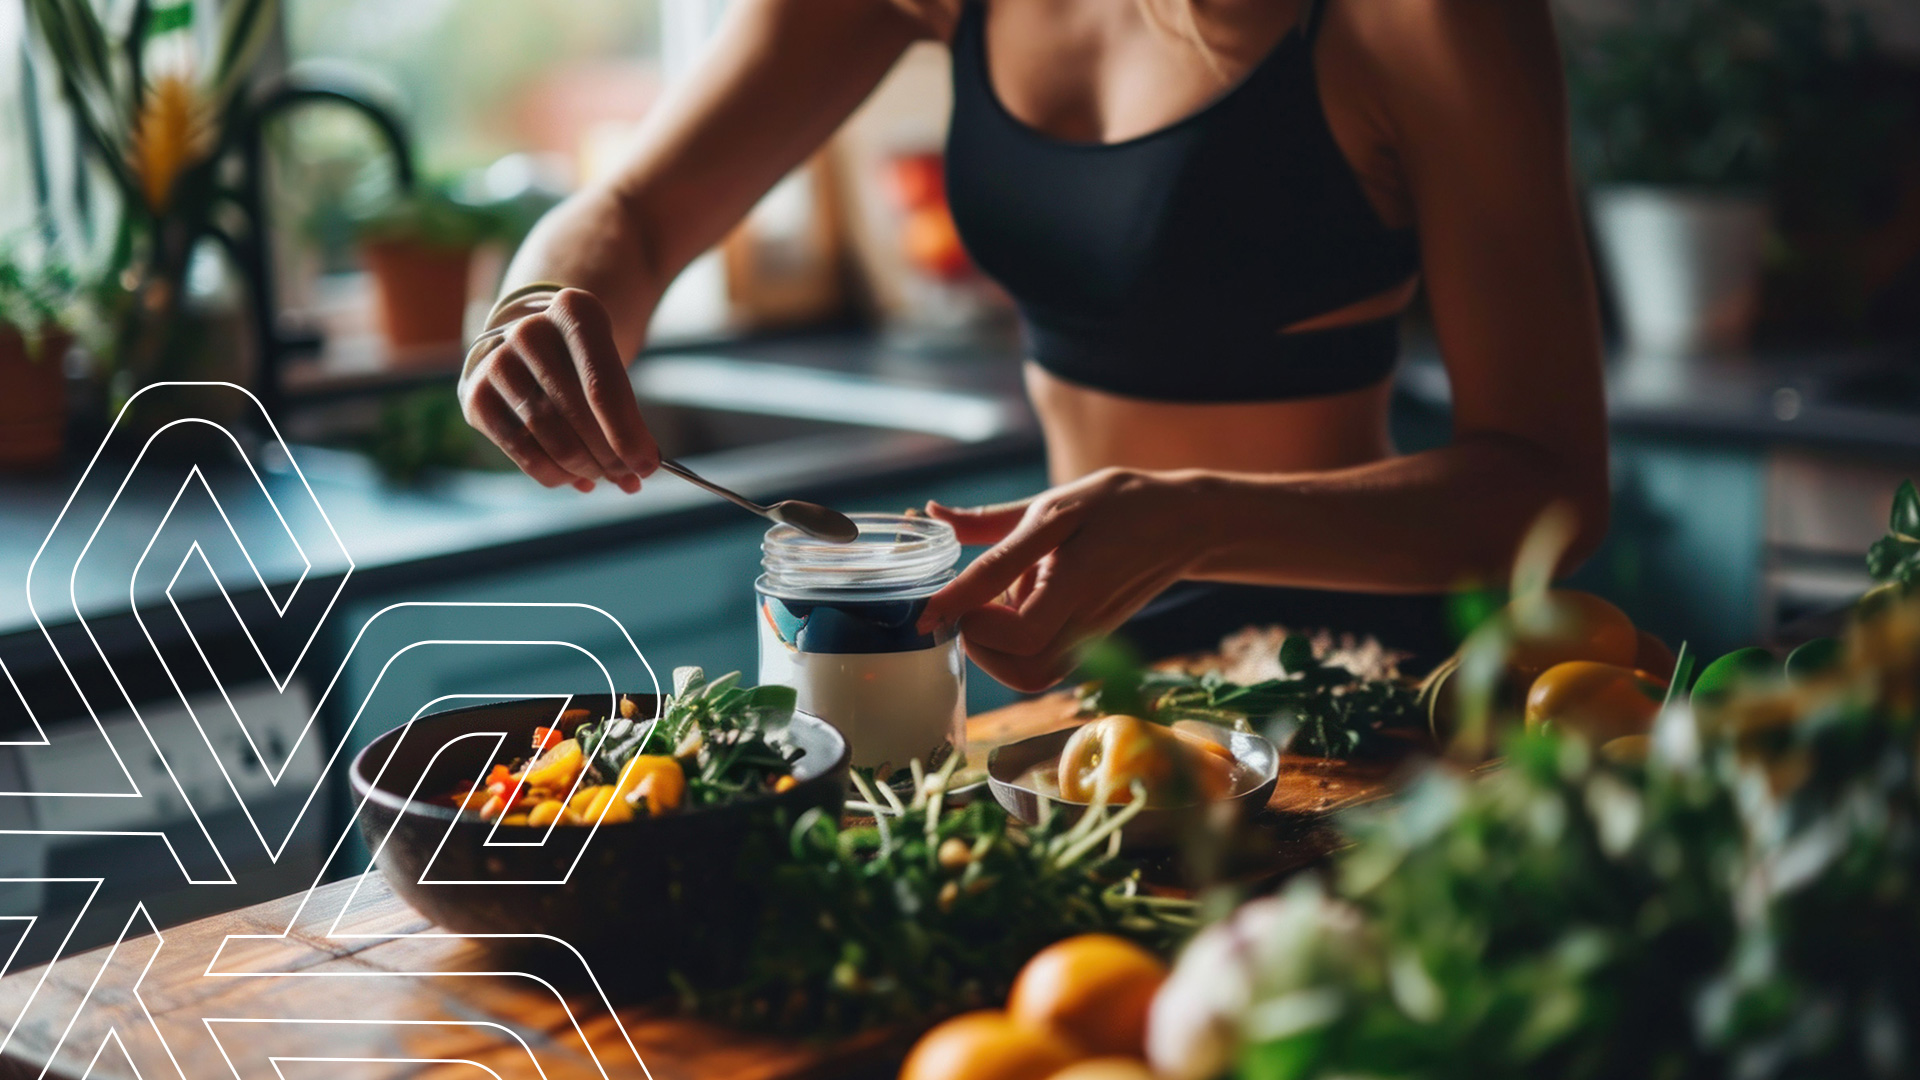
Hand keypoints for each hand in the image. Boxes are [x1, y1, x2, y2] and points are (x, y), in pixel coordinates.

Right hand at [459, 287, 660, 492]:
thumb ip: (626, 413)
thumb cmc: (579, 359)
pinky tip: (575, 478)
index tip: (648, 465)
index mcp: (573, 312)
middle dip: (610, 457)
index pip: (603, 387)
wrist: (527, 344)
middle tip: (629, 476)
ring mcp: (498, 363)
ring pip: (552, 438)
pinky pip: (523, 453)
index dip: (627, 434)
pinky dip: (556, 475)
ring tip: (603, 476)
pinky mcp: (477, 397)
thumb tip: (640, 468)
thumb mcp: (609, 363)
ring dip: (586, 469)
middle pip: (578, 416)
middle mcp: (529, 332)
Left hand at [916, 468, 1215, 691]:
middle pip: (1021, 668)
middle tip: (968, 603)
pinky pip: (1042, 667)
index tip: (926, 612)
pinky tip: (1012, 612)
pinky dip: (1013, 652)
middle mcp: (1084, 621)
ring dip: (995, 652)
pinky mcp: (1087, 643)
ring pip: (1030, 675)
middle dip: (979, 641)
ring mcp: (1088, 638)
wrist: (1184, 526)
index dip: (961, 619)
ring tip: (989, 609)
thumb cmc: (1119, 505)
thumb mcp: (1055, 502)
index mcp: (1076, 580)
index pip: (1014, 626)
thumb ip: (989, 521)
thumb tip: (930, 514)